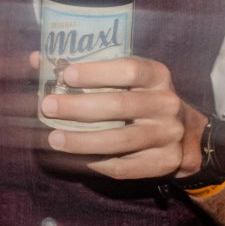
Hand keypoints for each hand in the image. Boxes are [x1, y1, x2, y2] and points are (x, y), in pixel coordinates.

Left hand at [37, 55, 201, 179]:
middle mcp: (166, 104)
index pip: (129, 69)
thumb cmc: (141, 97)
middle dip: (79, 107)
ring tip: (53, 138)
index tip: (66, 75)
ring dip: (82, 141)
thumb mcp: (127, 78)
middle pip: (120, 105)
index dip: (96, 72)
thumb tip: (37, 59)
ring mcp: (167, 135)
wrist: (187, 135)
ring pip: (120, 141)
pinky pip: (124, 166)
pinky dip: (96, 163)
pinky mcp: (163, 163)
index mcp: (157, 76)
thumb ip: (87, 68)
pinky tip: (74, 159)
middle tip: (47, 106)